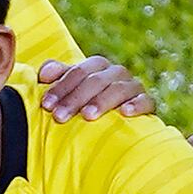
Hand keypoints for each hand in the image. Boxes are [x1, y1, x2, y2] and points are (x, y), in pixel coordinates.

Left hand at [29, 54, 156, 121]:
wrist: (116, 126)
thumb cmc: (86, 105)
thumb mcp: (70, 90)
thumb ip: (58, 78)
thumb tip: (44, 74)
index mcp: (97, 66)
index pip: (79, 71)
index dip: (62, 87)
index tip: (46, 105)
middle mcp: (117, 73)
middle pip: (96, 80)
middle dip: (75, 98)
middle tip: (59, 117)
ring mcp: (133, 87)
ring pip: (119, 88)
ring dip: (102, 101)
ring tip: (87, 116)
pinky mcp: (148, 103)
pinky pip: (146, 101)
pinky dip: (137, 105)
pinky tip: (125, 113)